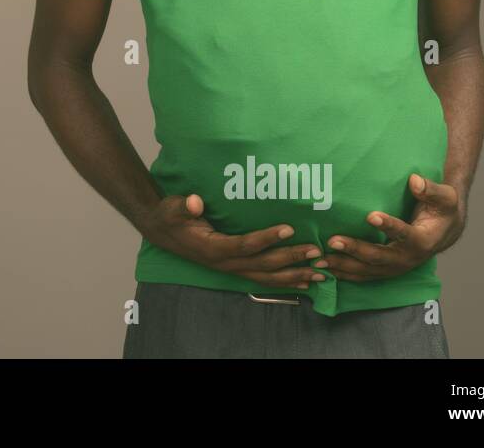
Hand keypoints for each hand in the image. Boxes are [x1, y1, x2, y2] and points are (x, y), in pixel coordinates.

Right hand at [140, 193, 326, 289]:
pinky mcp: (235, 268)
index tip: (289, 229)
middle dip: (291, 259)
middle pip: (263, 265)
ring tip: (321, 274)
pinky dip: (285, 281)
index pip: (245, 245)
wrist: (162, 231)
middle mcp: (224, 263)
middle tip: (317, 252)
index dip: (267, 239)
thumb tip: (194, 202)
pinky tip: (304, 281)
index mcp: (212, 248)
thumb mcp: (173, 208)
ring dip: (294, 275)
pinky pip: (263, 278)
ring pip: (266, 277)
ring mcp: (230, 268)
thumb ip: (184, 206)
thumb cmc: (170, 216)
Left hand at [315, 174, 465, 281]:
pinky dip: (345, 274)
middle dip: (355, 249)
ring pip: (368, 270)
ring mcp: (396, 267)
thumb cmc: (442, 210)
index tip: (370, 216)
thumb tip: (415, 180)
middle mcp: (408, 258)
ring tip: (321, 259)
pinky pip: (364, 275)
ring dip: (344, 266)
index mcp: (423, 240)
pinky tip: (325, 269)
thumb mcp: (445, 197)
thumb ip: (430, 189)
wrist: (445, 231)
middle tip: (333, 240)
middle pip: (380, 257)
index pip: (405, 234)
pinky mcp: (386, 270)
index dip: (389, 226)